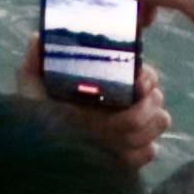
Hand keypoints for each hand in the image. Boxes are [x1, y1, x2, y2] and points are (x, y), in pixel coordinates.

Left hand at [7, 42, 169, 172]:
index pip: (147, 74)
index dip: (146, 78)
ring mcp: (133, 131)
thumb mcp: (32, 88)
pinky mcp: (133, 156)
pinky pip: (150, 152)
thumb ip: (35, 62)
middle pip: (158, 98)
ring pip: (161, 122)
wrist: (38, 154)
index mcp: (112, 84)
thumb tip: (36, 37)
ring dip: (141, 130)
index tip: (136, 83)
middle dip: (143, 109)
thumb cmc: (36, 117)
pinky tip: (113, 154)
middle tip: (118, 119)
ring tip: (114, 136)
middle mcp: (127, 104)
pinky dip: (136, 153)